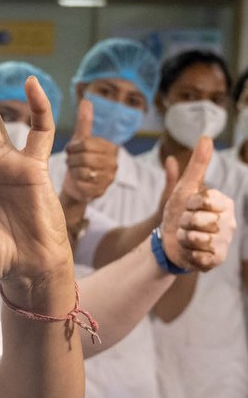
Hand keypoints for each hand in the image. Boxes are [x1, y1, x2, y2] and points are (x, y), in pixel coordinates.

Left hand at [61, 98, 118, 202]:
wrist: (75, 186)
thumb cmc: (79, 160)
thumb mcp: (81, 140)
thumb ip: (84, 122)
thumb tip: (86, 100)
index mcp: (111, 148)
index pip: (86, 143)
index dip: (74, 147)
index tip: (71, 150)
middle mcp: (114, 163)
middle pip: (85, 157)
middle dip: (72, 159)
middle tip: (71, 161)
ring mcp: (109, 179)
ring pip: (82, 170)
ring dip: (73, 170)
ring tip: (74, 169)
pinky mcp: (100, 192)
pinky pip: (82, 184)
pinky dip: (75, 182)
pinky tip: (76, 181)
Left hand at [161, 137, 236, 271]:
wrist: (167, 241)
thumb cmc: (177, 212)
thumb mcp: (184, 188)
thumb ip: (197, 165)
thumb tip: (206, 137)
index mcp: (225, 204)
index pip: (203, 200)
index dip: (188, 204)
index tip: (188, 206)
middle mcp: (229, 223)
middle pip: (198, 220)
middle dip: (183, 222)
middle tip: (184, 224)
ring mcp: (225, 242)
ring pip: (197, 238)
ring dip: (183, 238)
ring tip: (186, 238)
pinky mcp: (216, 260)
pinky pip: (199, 256)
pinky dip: (188, 254)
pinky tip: (190, 252)